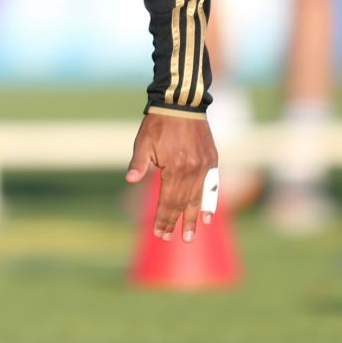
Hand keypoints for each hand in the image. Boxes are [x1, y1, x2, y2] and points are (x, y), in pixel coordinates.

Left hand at [125, 112, 217, 242]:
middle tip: (172, 238)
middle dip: (176, 222)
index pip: (167, 201)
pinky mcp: (212, 160)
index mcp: (174, 169)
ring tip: (190, 235)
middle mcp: (192, 171)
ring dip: (193, 218)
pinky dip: (209, 202)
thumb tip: (130, 181)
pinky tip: (207, 216)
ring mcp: (204, 166)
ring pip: (198, 198)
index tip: (159, 234)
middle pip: (182, 203)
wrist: (181, 103)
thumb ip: (139, 164)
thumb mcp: (143, 142)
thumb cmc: (158, 124)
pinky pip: (211, 186)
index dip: (163, 219)